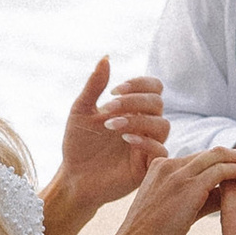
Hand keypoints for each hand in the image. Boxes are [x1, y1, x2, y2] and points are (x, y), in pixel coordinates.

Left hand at [61, 59, 161, 212]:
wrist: (73, 177)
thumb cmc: (78, 144)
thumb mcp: (81, 111)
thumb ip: (94, 85)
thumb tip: (106, 57)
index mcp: (133, 109)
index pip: (154, 88)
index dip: (139, 84)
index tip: (114, 90)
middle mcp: (145, 125)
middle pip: (158, 104)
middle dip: (134, 102)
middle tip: (108, 109)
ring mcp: (148, 145)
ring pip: (163, 125)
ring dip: (138, 121)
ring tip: (112, 126)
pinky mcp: (148, 166)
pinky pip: (161, 150)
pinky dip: (146, 141)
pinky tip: (126, 140)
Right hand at [111, 145, 235, 234]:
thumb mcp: (174, 210)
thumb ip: (198, 198)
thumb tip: (225, 195)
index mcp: (161, 167)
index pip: (200, 158)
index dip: (223, 161)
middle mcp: (169, 164)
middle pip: (212, 152)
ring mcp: (177, 173)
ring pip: (219, 156)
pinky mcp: (188, 185)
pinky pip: (221, 170)